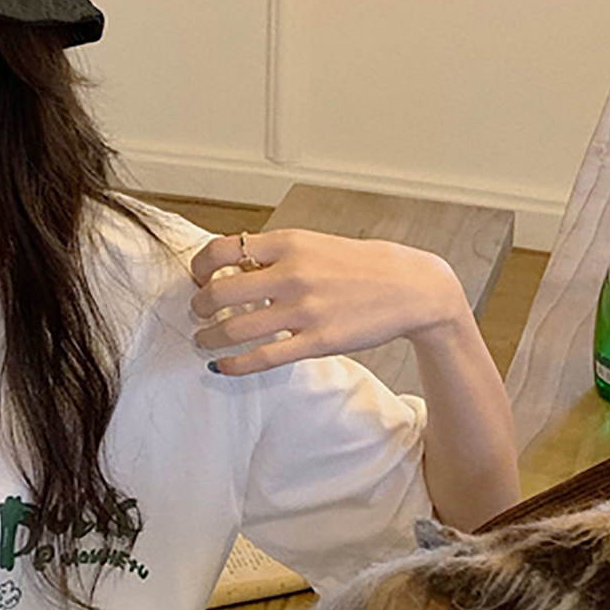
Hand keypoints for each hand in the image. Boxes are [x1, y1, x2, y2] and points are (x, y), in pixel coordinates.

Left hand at [189, 228, 466, 374]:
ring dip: (209, 338)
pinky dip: (233, 365)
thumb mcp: (316, 244)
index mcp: (289, 243)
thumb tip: (234, 268)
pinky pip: (262, 358)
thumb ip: (276, 254)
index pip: (222, 249)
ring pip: (234, 329)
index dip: (199, 266)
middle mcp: (292, 274)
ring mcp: (304, 310)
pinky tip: (222, 366)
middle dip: (199, 306)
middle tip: (199, 312)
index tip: (198, 277)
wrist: (411, 287)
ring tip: (204, 340)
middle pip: (219, 292)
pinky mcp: (316, 342)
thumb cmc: (362, 265)